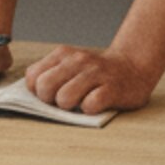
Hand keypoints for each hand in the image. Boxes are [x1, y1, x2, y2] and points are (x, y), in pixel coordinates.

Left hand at [23, 45, 160, 113]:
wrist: (133, 66)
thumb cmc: (95, 73)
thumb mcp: (70, 65)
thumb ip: (52, 74)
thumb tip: (33, 96)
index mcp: (62, 54)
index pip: (32, 76)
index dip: (36, 91)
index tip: (49, 94)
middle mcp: (77, 60)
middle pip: (44, 86)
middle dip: (49, 100)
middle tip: (62, 102)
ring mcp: (95, 73)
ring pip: (64, 97)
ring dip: (69, 107)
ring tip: (79, 103)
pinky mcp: (113, 89)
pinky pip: (90, 105)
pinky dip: (89, 110)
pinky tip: (95, 105)